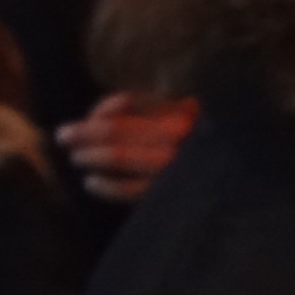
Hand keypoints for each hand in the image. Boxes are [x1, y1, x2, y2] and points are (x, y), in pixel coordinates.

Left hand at [57, 92, 198, 203]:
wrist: (230, 178)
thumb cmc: (200, 141)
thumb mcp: (182, 112)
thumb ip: (147, 104)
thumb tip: (112, 106)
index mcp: (181, 110)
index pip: (130, 104)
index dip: (103, 110)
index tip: (89, 118)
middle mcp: (178, 134)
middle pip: (117, 129)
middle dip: (84, 132)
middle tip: (63, 136)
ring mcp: (174, 164)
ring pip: (120, 156)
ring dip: (91, 155)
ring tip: (76, 157)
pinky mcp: (169, 191)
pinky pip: (128, 189)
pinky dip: (105, 186)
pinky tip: (90, 183)